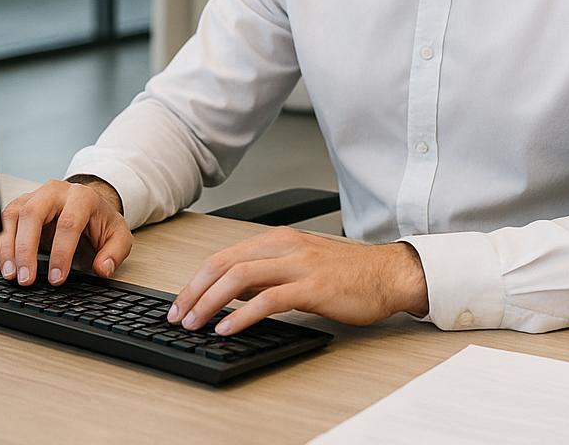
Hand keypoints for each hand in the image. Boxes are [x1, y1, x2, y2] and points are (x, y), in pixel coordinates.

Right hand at [0, 177, 130, 287]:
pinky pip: (1, 222)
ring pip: (12, 215)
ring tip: (8, 274)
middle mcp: (54, 192)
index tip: (56, 278)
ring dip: (6, 247)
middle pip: (33, 214)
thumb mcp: (118, 236)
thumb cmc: (100, 221)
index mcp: (82, 197)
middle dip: (25, 248)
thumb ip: (114, 253)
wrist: (88, 204)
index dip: (61, 253)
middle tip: (24, 278)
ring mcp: (34, 196)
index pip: (68, 223)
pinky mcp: (19, 206)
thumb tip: (102, 268)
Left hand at [167, 226, 427, 335]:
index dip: (197, 280)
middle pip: (224, 264)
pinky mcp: (312, 287)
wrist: (389, 274)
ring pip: (239, 278)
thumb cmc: (350, 273)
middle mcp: (284, 247)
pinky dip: (241, 314)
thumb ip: (268, 274)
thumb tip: (234, 293)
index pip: (224, 256)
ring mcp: (298, 265)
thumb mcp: (301, 265)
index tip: (182, 301)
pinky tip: (228, 328)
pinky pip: (267, 299)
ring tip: (197, 323)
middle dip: (195, 291)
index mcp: (278, 240)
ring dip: (210, 302)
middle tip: (179, 315)